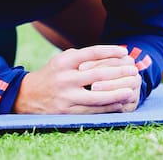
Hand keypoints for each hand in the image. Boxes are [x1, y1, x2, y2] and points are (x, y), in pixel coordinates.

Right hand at [13, 45, 140, 113]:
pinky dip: (108, 107)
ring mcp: (66, 96)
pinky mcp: (68, 111)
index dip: (109, 51)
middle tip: (134, 70)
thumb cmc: (52, 75)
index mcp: (64, 62)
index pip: (91, 53)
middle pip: (98, 75)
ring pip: (98, 95)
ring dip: (117, 93)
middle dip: (119, 72)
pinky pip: (93, 110)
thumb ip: (81, 56)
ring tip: (132, 89)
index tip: (124, 52)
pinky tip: (119, 103)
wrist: (28, 96)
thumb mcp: (61, 60)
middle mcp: (65, 78)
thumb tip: (109, 53)